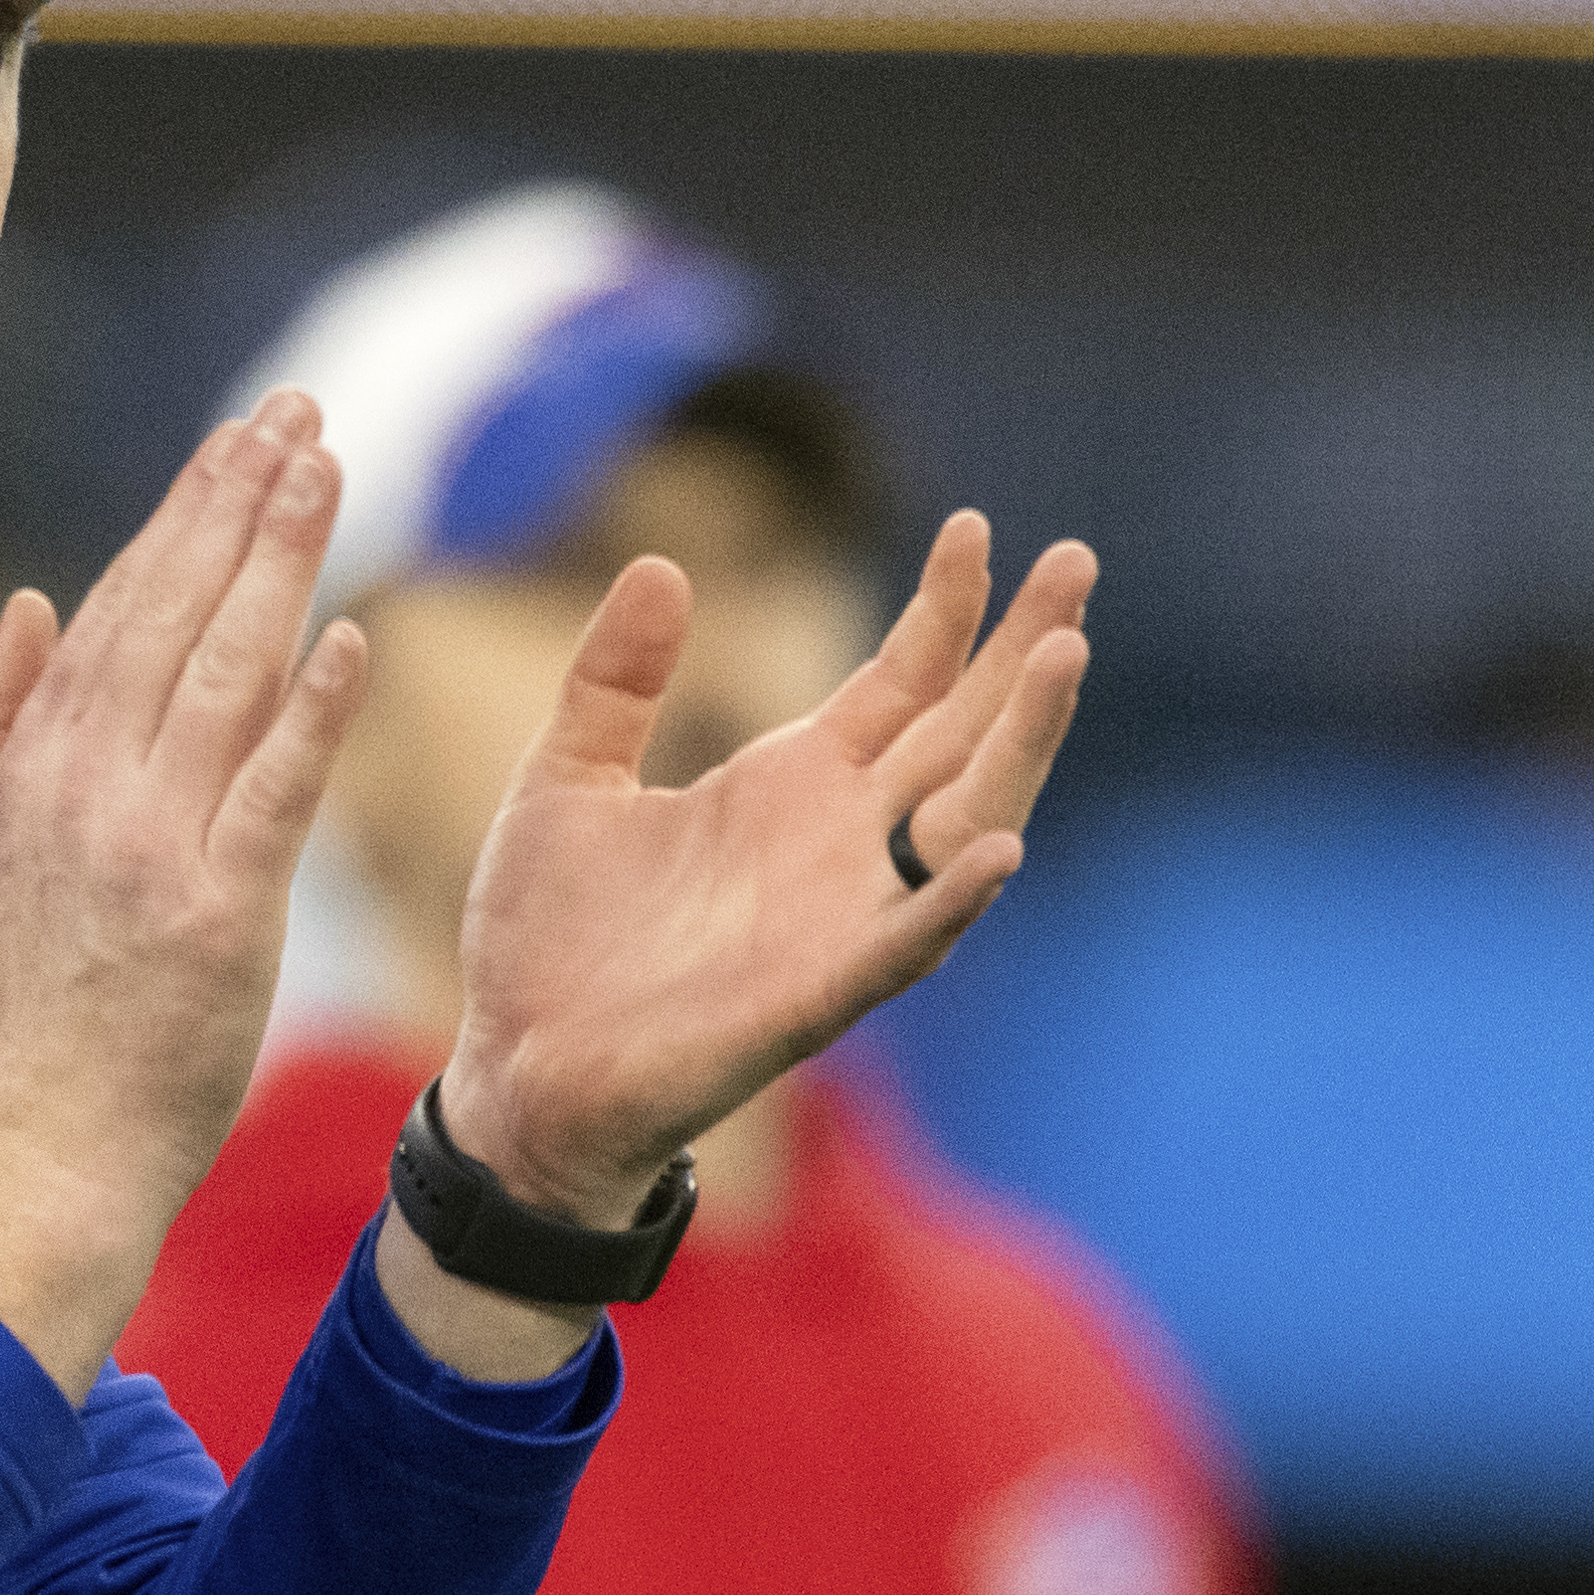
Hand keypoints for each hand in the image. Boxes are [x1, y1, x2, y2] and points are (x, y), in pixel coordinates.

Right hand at [0, 391, 368, 1397]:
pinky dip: (311, 713)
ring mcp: (151, 847)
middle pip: (174, 613)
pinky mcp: (219, 914)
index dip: (185, 511)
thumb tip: (29, 602)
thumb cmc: (26, 1003)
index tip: (240, 434)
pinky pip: (272, 794)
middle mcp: (86, 787)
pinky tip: (351, 636)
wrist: (42, 1139)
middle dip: (240, 500)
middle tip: (302, 410)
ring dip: (280, 562)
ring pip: (224, 674)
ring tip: (330, 469)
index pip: (119, 605)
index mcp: (36, 764)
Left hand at [437, 511, 1094, 1226]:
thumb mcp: (566, 779)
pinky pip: (904, 945)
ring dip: (1020, 746)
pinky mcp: (814, 996)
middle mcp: (836, 845)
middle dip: (1024, 651)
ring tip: (1064, 657)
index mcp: (786, 785)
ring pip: (965, 822)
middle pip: (961, 732)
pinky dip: (952, 900)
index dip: (943, 610)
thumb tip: (661, 563)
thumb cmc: (550, 938)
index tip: (975, 526)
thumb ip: (616, 680)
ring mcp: (838, 919)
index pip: (899, 683)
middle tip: (1079, 560)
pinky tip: (1002, 848)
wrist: (514, 1068)